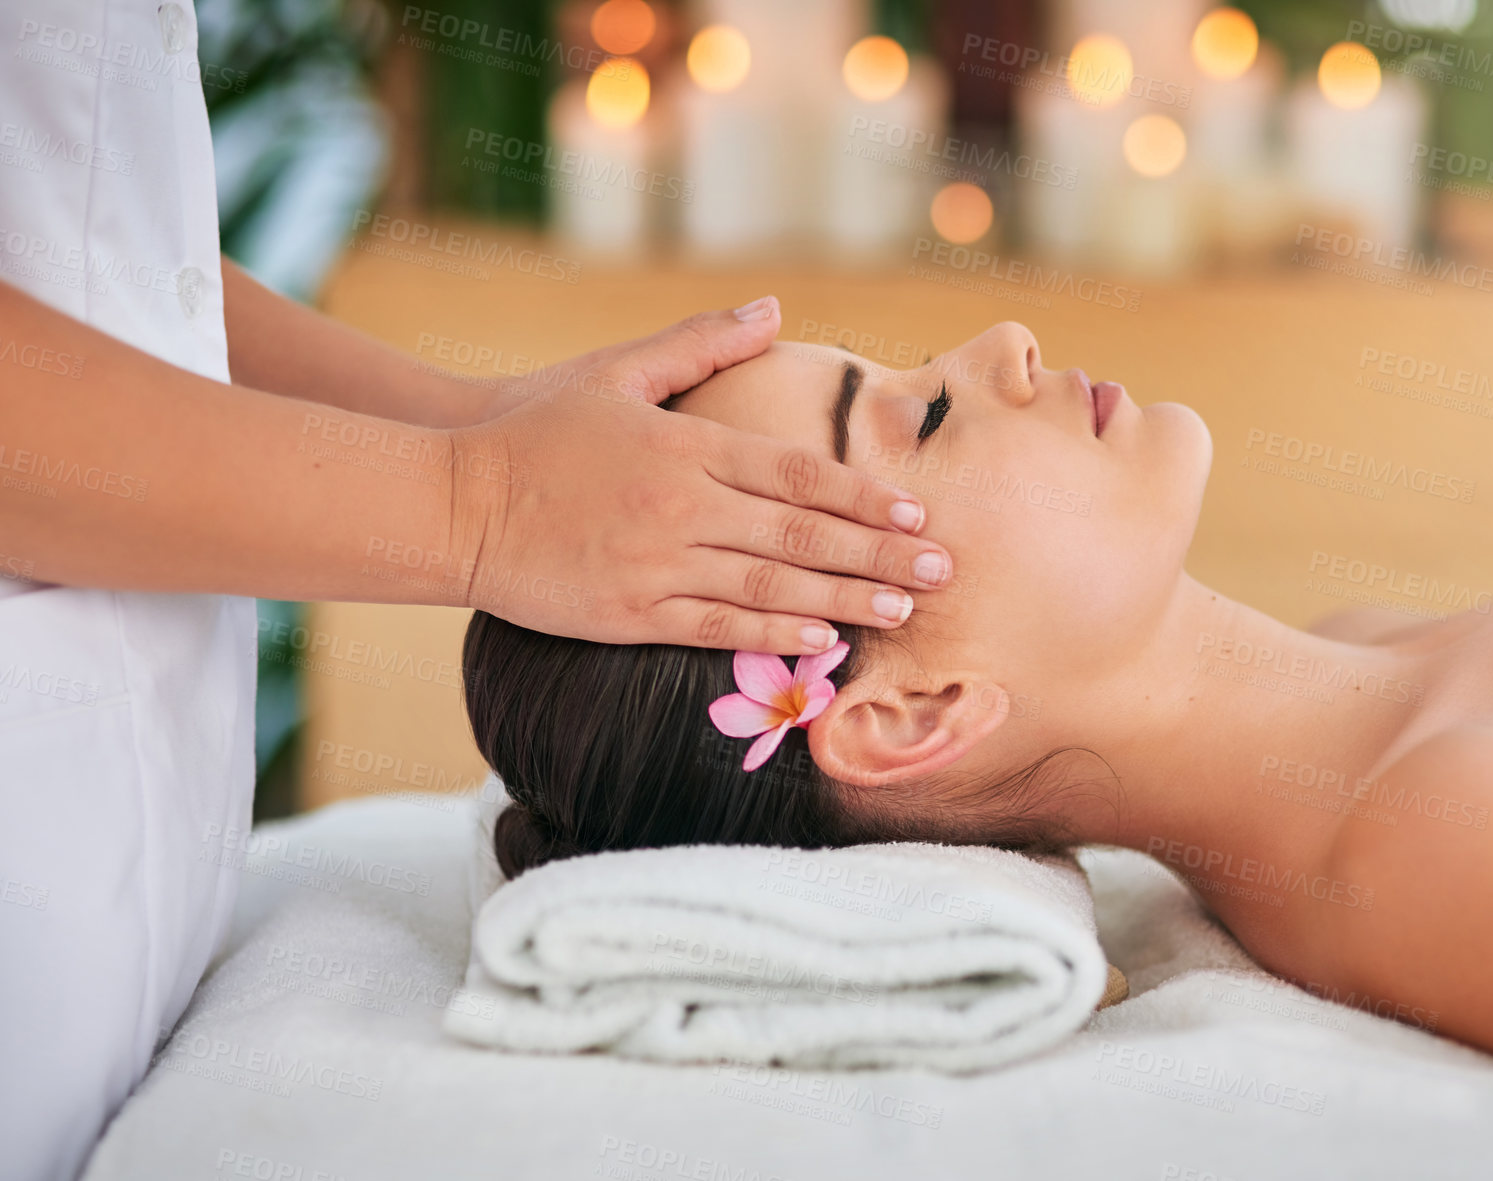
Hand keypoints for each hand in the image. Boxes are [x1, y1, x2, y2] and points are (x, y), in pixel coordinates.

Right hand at [447, 297, 953, 653]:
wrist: (449, 500)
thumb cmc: (534, 429)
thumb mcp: (616, 369)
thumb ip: (699, 343)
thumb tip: (772, 306)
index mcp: (686, 445)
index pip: (797, 473)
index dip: (863, 499)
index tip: (916, 515)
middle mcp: (682, 505)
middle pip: (802, 536)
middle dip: (881, 555)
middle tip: (943, 572)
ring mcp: (657, 563)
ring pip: (771, 587)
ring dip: (846, 600)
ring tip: (903, 611)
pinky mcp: (628, 612)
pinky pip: (715, 628)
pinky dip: (774, 637)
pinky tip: (823, 642)